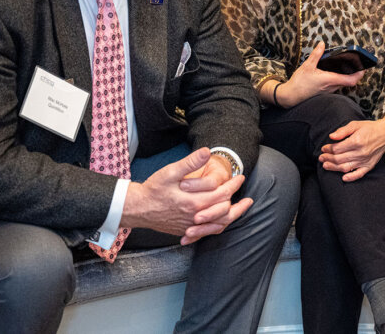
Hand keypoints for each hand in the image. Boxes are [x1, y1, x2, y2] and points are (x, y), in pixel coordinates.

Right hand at [121, 148, 252, 243]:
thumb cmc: (153, 189)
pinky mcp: (185, 230)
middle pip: (225, 211)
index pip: (222, 194)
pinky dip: (218, 227)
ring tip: (242, 209)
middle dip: (238, 202)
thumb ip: (190, 163)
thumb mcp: (170, 172)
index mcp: (194, 201)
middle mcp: (195, 216)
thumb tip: (207, 152)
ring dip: (232, 216)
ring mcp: (190, 226)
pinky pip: (207, 232)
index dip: (233, 185)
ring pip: (218, 225)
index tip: (240, 177)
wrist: (137, 209)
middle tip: (247, 196)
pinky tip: (222, 222)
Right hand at [274, 42, 363, 106]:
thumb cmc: (299, 83)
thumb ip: (316, 55)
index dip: (359, 74)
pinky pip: (336, 85)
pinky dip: (338, 78)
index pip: (351, 80)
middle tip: (356, 63)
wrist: (291, 97)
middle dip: (354, 73)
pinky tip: (333, 72)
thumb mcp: (307, 66)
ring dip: (346, 75)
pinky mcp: (325, 92)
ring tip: (346, 65)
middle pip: (349, 81)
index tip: (363, 68)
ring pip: (342, 83)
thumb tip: (322, 44)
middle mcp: (332, 87)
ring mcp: (329, 91)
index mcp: (330, 80)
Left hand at [319, 114, 384, 181]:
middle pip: (339, 159)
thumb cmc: (369, 128)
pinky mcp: (369, 165)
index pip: (337, 148)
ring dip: (334, 168)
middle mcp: (360, 152)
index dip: (328, 149)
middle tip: (321, 157)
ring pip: (346, 167)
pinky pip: (359, 174)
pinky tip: (343, 178)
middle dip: (328, 158)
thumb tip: (331, 136)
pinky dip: (351, 177)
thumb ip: (342, 131)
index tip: (324, 148)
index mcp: (356, 141)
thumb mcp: (355, 124)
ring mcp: (365, 160)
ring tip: (325, 166)